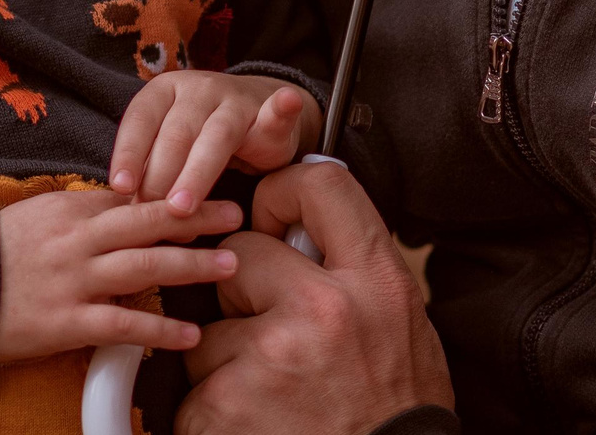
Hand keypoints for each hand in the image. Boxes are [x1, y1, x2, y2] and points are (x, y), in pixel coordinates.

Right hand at [0, 190, 245, 362]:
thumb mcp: (35, 217)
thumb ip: (79, 213)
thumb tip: (119, 207)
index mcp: (69, 209)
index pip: (131, 196)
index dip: (173, 193)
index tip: (207, 189)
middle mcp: (76, 240)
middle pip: (146, 222)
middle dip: (195, 216)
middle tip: (235, 213)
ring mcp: (73, 280)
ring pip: (143, 266)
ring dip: (189, 264)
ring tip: (227, 264)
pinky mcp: (66, 321)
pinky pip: (122, 325)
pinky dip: (158, 331)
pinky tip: (188, 334)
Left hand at [110, 71, 321, 214]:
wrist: (254, 114)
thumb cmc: (197, 140)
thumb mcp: (169, 148)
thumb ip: (151, 171)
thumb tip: (127, 215)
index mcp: (163, 92)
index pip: (139, 121)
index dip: (130, 154)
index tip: (121, 187)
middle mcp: (196, 89)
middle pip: (175, 135)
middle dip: (162, 178)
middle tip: (155, 216)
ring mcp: (234, 99)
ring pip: (215, 136)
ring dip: (198, 173)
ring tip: (183, 207)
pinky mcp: (270, 113)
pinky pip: (276, 112)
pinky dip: (282, 109)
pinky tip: (286, 102)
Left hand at [179, 161, 450, 434]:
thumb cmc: (396, 414)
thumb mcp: (402, 328)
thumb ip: (354, 274)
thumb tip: (303, 230)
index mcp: (376, 282)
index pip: (320, 185)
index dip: (282, 195)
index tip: (270, 220)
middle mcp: (323, 309)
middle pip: (240, 256)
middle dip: (242, 294)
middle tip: (275, 340)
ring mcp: (270, 356)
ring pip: (207, 330)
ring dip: (225, 362)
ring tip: (269, 398)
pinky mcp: (226, 404)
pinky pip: (192, 390)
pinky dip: (211, 413)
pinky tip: (252, 428)